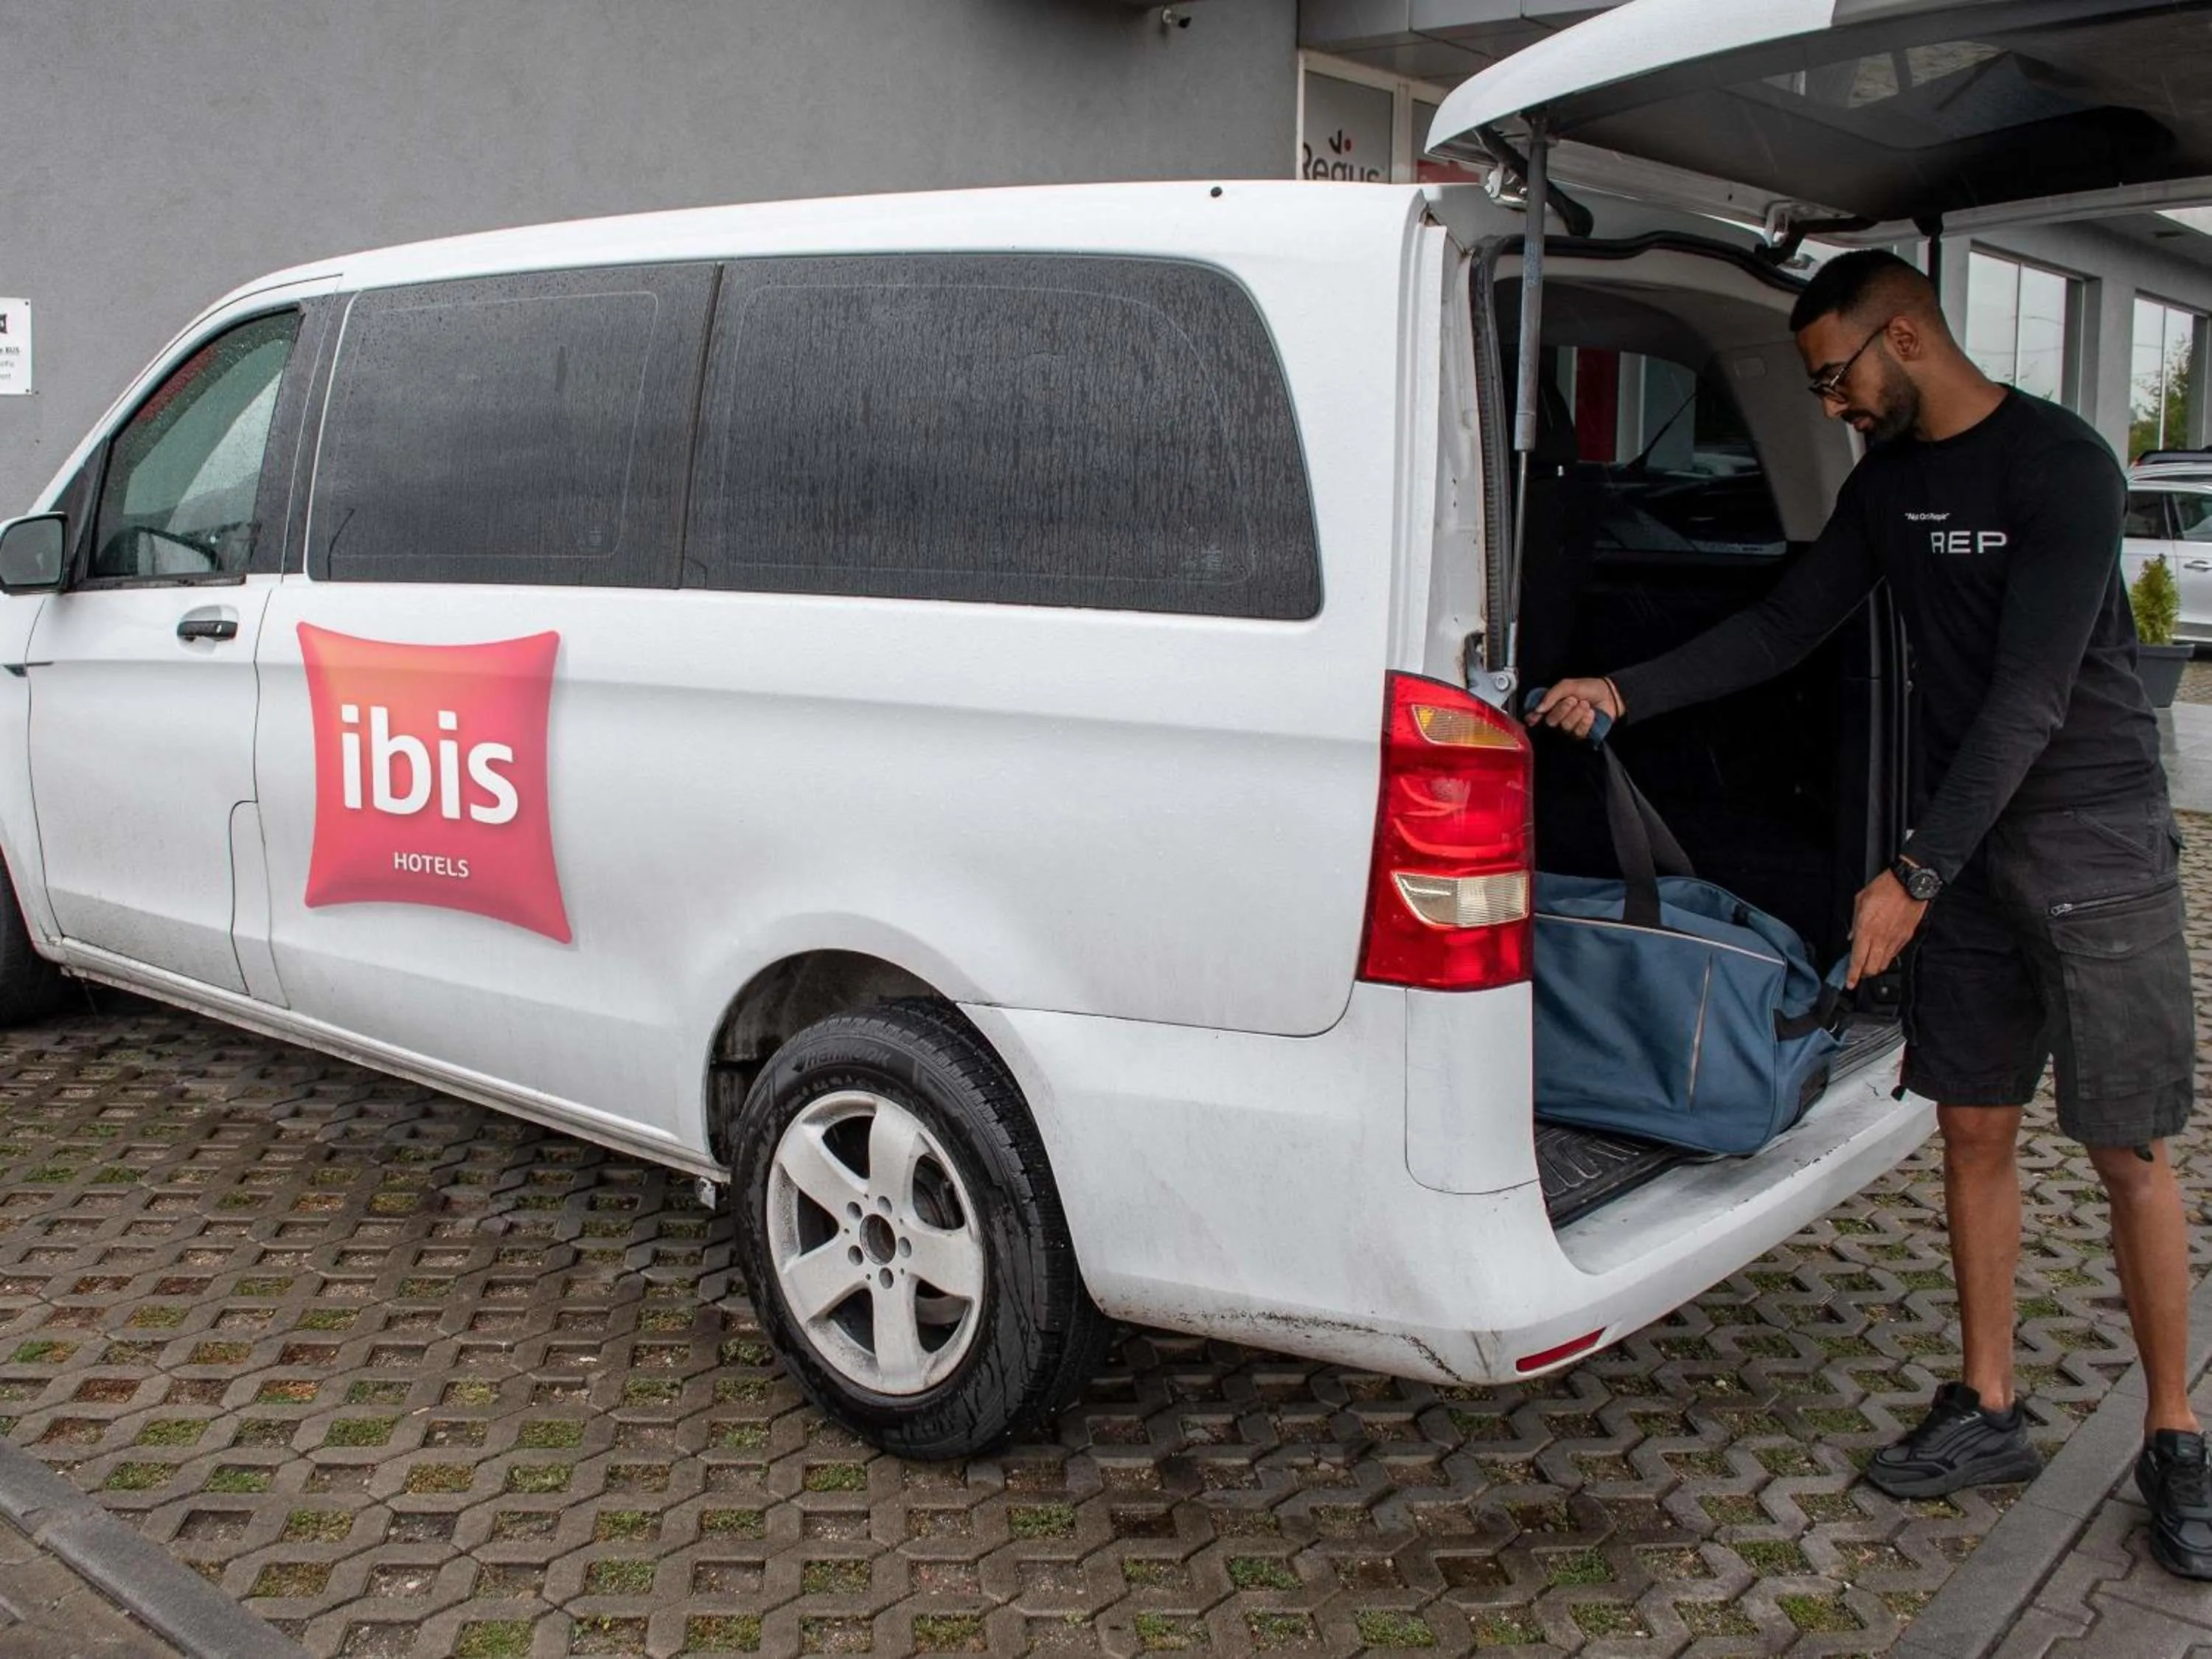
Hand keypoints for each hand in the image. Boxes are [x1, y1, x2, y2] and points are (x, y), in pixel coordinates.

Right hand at [1530, 676, 1623, 739]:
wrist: (1609, 694)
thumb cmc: (1587, 688)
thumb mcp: (1567, 685)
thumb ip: (1551, 695)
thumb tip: (1538, 709)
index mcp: (1551, 705)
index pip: (1534, 717)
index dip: (1533, 718)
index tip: (1535, 717)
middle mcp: (1557, 718)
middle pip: (1551, 722)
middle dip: (1563, 709)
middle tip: (1574, 700)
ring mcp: (1569, 728)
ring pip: (1565, 726)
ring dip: (1577, 713)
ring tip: (1586, 704)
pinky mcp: (1581, 735)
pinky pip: (1578, 732)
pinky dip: (1585, 721)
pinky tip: (1591, 713)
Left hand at [1847, 870, 1927, 987]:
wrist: (1910, 883)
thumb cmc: (1885, 888)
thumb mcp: (1860, 901)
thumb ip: (1854, 922)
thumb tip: (1851, 938)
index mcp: (1866, 929)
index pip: (1857, 959)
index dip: (1852, 974)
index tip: (1849, 983)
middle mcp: (1880, 937)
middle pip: (1872, 968)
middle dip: (1863, 974)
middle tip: (1857, 973)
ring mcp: (1895, 939)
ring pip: (1884, 964)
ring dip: (1875, 968)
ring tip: (1868, 965)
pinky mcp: (1905, 938)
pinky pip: (1894, 955)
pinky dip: (1886, 958)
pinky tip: (1881, 953)